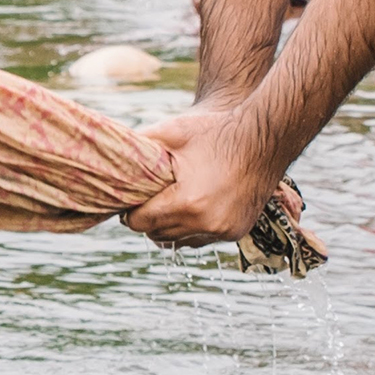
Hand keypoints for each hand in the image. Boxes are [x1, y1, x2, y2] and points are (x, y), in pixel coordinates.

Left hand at [125, 103, 280, 246]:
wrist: (265, 138)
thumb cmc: (217, 131)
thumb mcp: (172, 132)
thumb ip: (140, 145)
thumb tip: (108, 151)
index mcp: (186, 203)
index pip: (140, 223)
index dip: (130, 211)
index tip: (130, 198)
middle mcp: (205, 224)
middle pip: (157, 236)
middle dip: (148, 219)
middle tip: (147, 199)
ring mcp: (224, 231)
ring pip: (180, 242)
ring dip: (170, 227)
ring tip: (169, 202)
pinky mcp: (236, 232)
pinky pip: (203, 239)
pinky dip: (193, 228)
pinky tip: (193, 206)